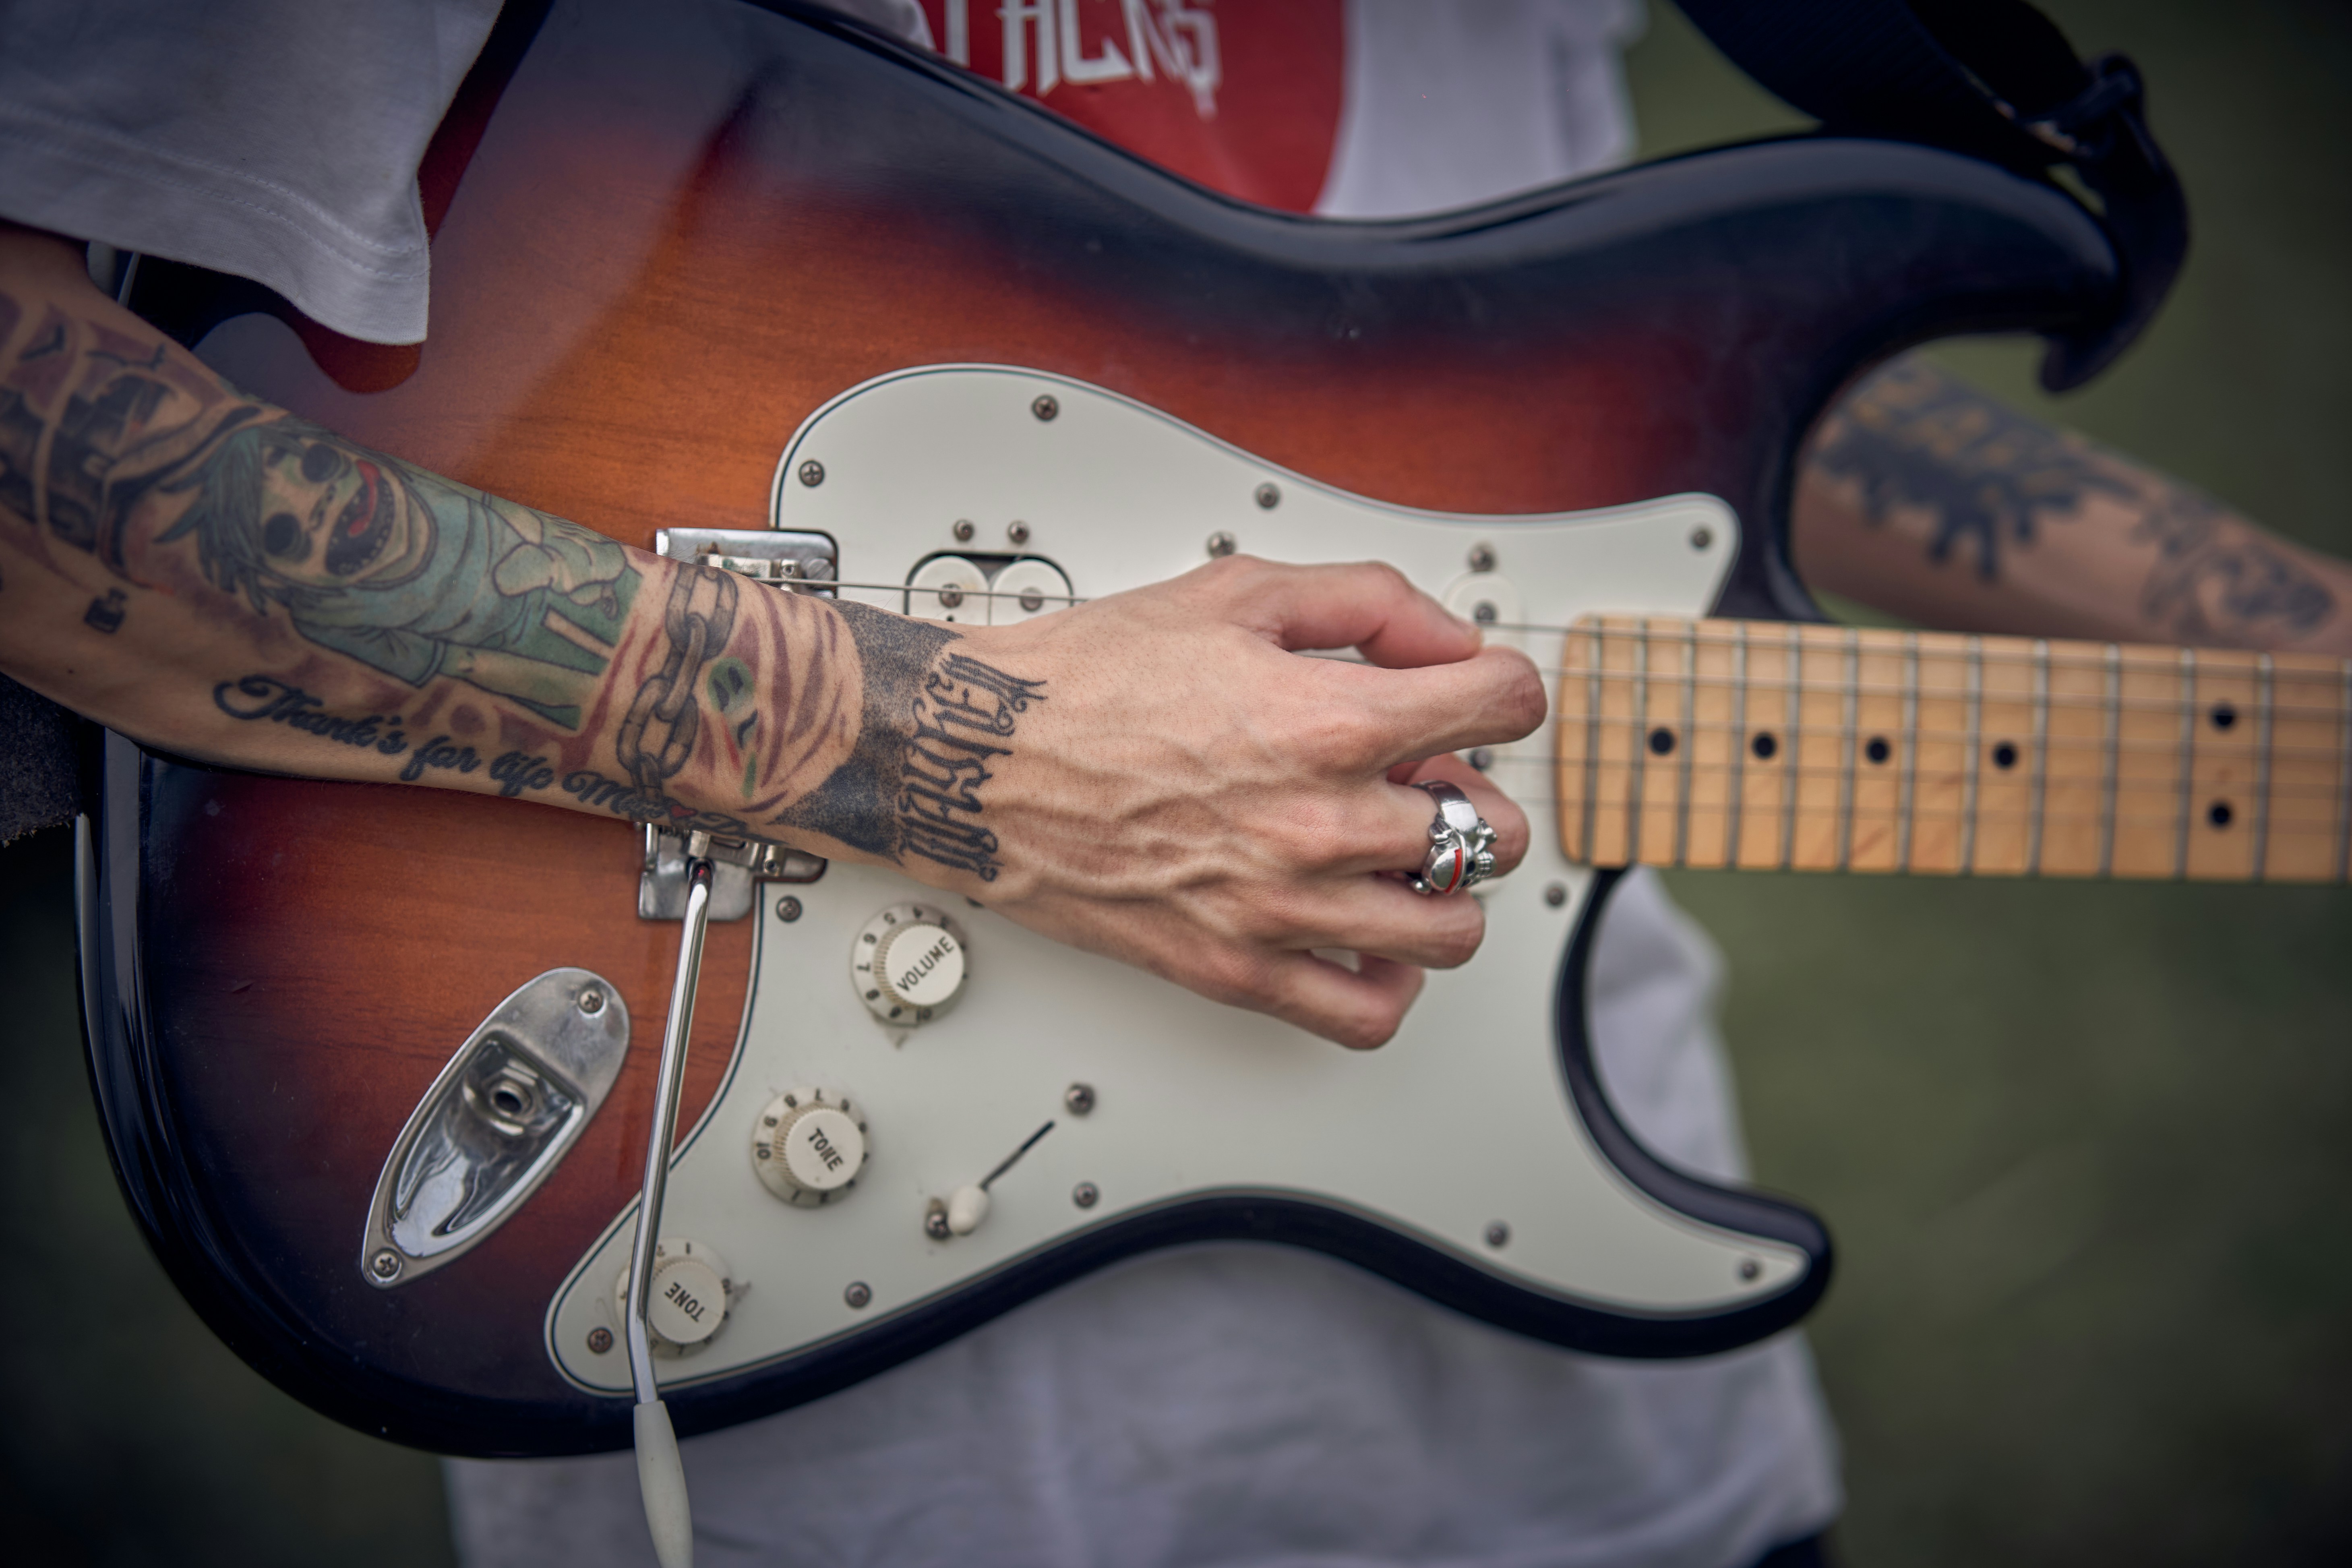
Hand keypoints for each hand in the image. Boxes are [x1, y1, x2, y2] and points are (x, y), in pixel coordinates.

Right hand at [957, 557, 1543, 1048]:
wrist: (980, 758)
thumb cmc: (1087, 679)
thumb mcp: (1238, 593)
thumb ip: (1367, 603)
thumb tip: (1446, 642)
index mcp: (1330, 720)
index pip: (1502, 706)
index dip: (1503, 689)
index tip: (1478, 697)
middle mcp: (1320, 822)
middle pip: (1497, 832)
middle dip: (1475, 795)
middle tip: (1427, 778)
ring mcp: (1283, 906)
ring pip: (1452, 931)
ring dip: (1447, 890)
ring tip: (1404, 859)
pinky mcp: (1237, 969)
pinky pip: (1368, 1012)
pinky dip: (1391, 981)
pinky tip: (1370, 937)